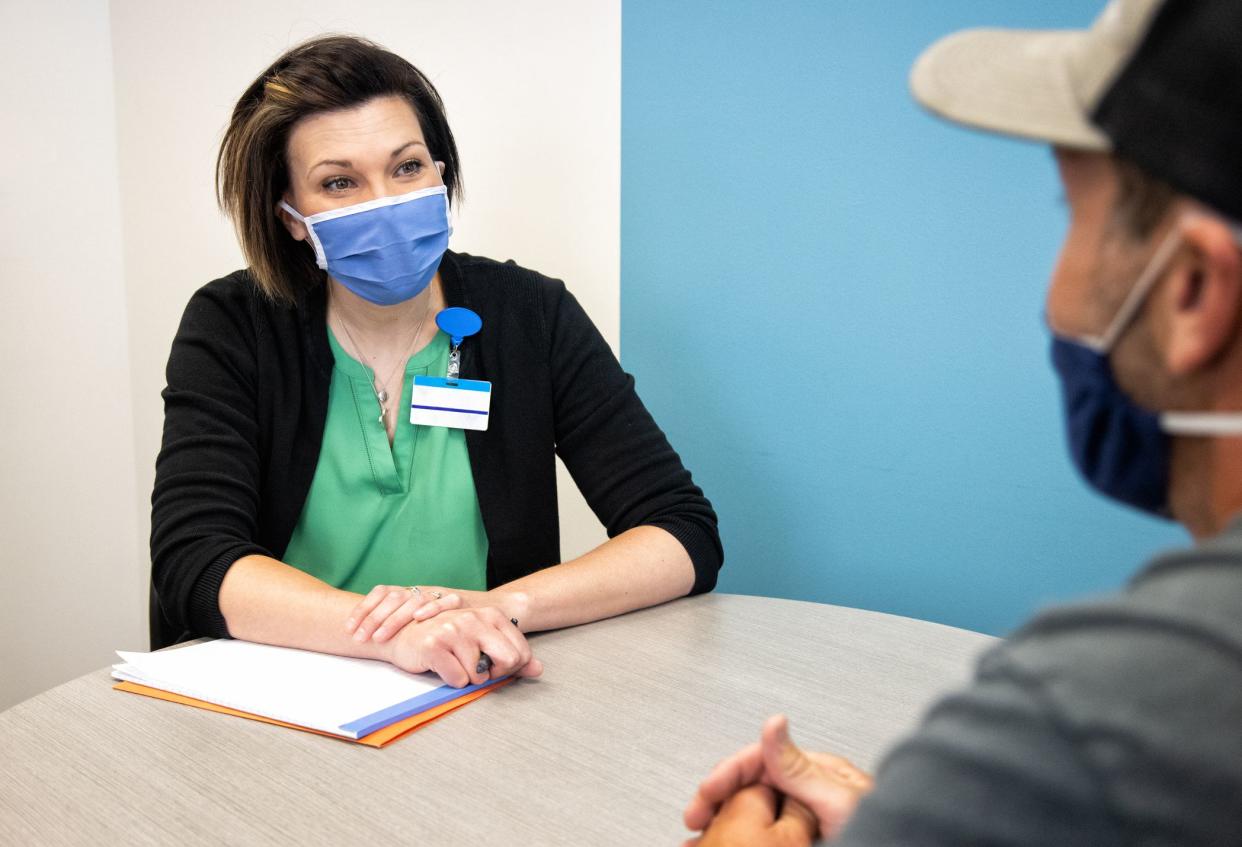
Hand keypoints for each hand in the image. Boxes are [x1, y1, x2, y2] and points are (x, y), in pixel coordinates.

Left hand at [346, 584, 492, 642]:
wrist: (492, 612)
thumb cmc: (450, 623)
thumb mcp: (421, 622)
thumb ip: (400, 626)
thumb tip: (367, 638)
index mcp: (410, 593)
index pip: (381, 592)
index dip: (363, 609)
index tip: (350, 628)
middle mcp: (422, 590)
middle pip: (393, 597)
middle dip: (373, 617)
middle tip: (361, 638)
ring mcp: (440, 593)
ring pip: (413, 599)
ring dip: (394, 618)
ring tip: (380, 637)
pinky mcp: (459, 599)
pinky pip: (443, 600)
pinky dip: (430, 609)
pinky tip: (418, 620)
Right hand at [380, 607, 542, 687]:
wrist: (405, 635)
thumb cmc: (446, 640)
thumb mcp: (483, 641)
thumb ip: (513, 654)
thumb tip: (538, 669)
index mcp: (490, 615)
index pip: (521, 651)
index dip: (510, 667)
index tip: (494, 666)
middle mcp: (474, 619)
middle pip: (509, 660)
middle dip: (496, 674)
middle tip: (479, 670)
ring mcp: (454, 630)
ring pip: (479, 675)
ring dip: (468, 678)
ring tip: (454, 663)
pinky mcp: (434, 646)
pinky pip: (458, 680)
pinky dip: (451, 680)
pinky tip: (442, 666)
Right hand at [684, 715, 872, 839]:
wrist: (909, 846)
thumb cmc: (890, 833)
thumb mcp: (837, 800)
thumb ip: (799, 766)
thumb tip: (773, 723)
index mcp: (817, 770)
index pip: (760, 759)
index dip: (726, 774)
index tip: (705, 794)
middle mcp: (812, 789)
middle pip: (752, 784)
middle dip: (718, 798)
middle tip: (694, 819)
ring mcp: (810, 815)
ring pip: (756, 809)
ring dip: (726, 819)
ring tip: (702, 836)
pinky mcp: (808, 838)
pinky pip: (768, 832)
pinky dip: (743, 834)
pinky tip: (729, 842)